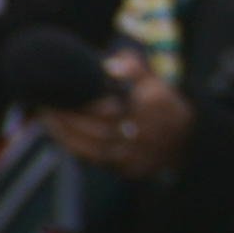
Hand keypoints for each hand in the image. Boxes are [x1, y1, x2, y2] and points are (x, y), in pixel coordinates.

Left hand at [41, 52, 199, 184]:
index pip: (112, 105)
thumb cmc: (162, 106)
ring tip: (47, 120)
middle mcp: (145, 132)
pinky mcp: (131, 169)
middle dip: (69, 119)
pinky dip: (77, 150)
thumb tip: (113, 63)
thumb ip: (134, 68)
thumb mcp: (155, 82)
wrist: (188, 142)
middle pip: (100, 127)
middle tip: (45, 106)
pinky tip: (60, 137)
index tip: (64, 92)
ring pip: (97, 147)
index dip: (85, 102)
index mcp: (151, 106)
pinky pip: (99, 162)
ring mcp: (138, 154)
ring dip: (68, 135)